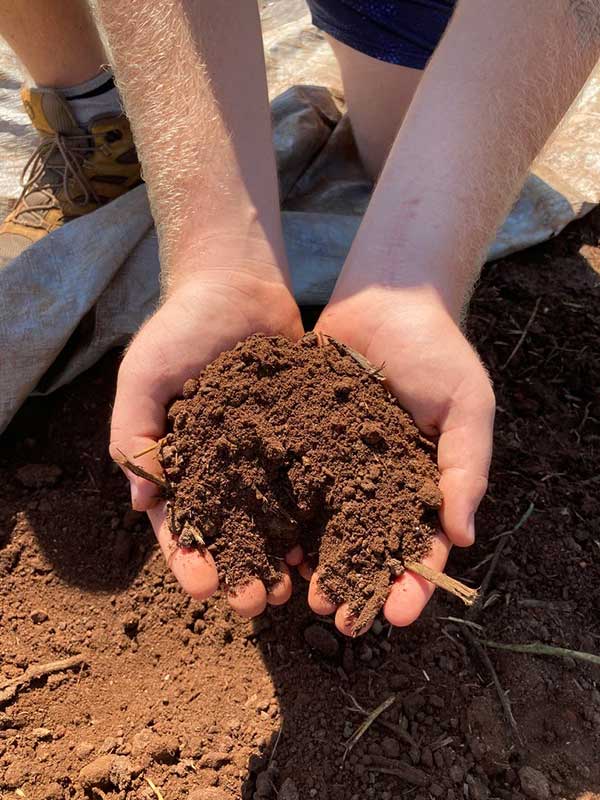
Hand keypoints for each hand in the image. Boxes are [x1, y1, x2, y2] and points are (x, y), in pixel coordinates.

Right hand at [110, 260, 303, 616]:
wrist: (238, 283)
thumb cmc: (181, 327)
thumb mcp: (144, 377)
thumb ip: (136, 436)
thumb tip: (139, 503)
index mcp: (179, 459)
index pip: (180, 522)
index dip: (189, 559)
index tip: (205, 588)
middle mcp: (222, 465)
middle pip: (230, 532)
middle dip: (240, 570)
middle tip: (255, 603)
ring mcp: (263, 453)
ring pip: (272, 518)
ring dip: (279, 556)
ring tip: (292, 589)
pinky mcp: (300, 435)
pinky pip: (307, 482)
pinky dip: (313, 516)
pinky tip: (325, 544)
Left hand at [306, 284, 494, 634]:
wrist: (384, 297)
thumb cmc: (436, 349)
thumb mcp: (467, 406)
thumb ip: (465, 468)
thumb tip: (464, 537)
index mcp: (422, 483)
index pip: (422, 545)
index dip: (413, 583)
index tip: (399, 616)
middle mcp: (376, 482)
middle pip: (366, 546)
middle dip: (354, 584)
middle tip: (335, 616)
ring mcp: (336, 464)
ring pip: (322, 525)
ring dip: (310, 561)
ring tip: (294, 591)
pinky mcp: (300, 440)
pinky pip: (289, 483)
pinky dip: (279, 514)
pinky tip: (265, 540)